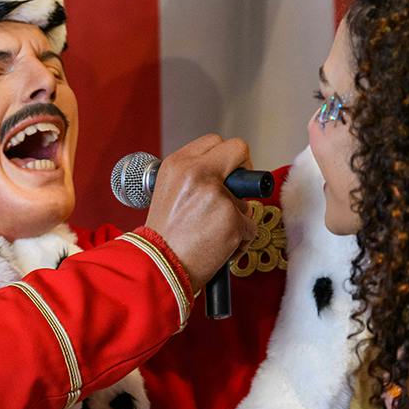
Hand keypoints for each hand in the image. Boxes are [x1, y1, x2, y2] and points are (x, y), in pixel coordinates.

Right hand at [144, 134, 258, 292]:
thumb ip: (194, 178)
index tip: (226, 174)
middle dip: (245, 171)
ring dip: (237, 217)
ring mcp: (216, 195)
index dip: (225, 158)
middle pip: (239, 149)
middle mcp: (196, 173)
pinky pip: (250, 226)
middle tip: (237, 193)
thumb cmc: (162, 237)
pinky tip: (218, 248)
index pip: (215, 141)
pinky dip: (239, 241)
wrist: (157, 266)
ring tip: (212, 233)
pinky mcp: (232, 219)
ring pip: (247, 199)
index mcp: (178, 164)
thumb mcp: (169, 192)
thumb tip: (226, 177)